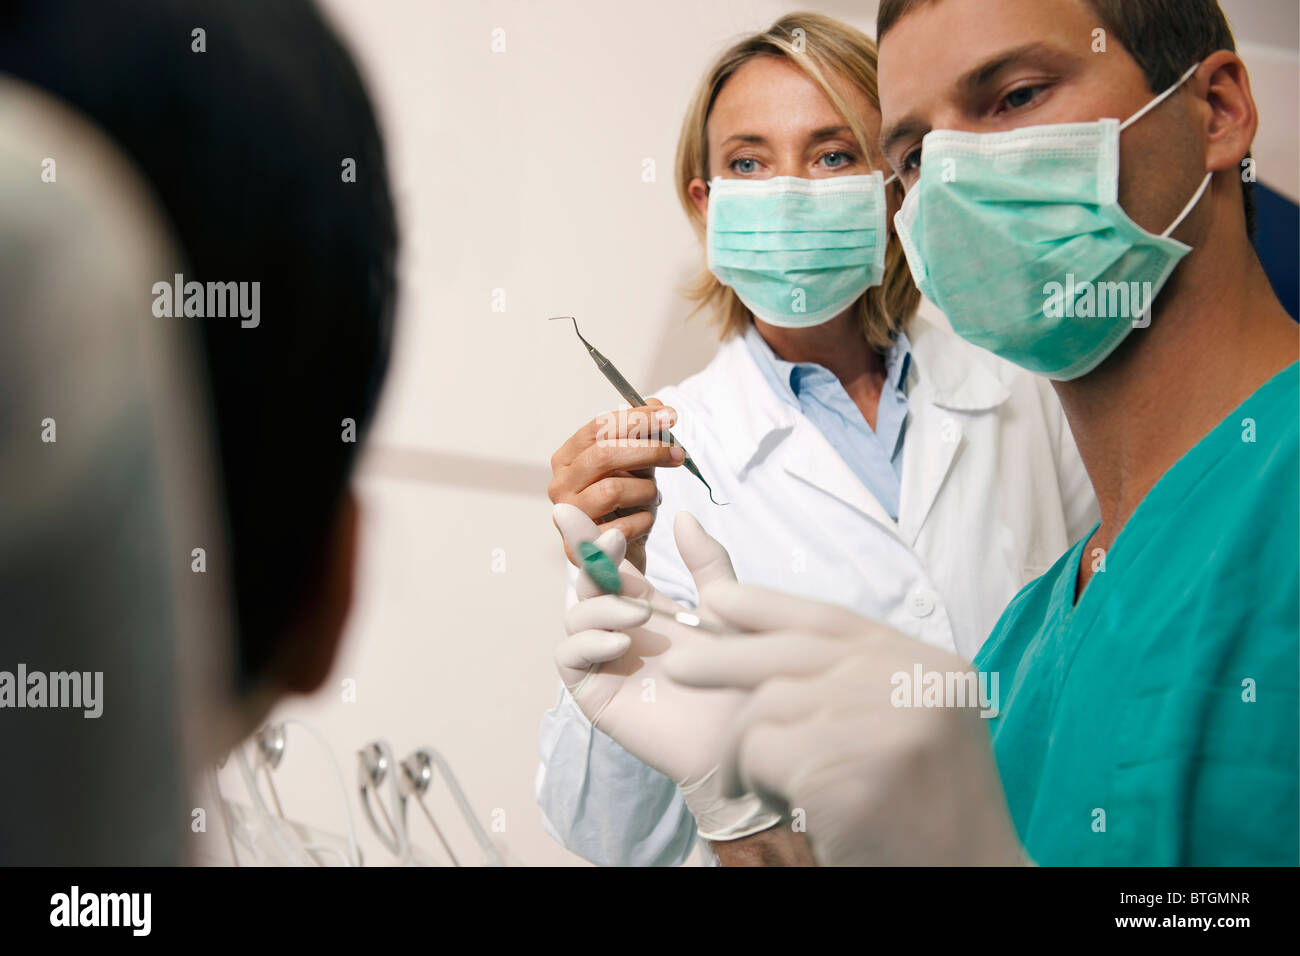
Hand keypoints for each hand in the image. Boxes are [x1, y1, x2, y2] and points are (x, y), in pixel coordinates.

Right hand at [548, 399, 682, 573]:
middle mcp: (560, 485)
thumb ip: (643, 437)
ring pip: (612, 490)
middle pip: (603, 455)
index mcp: (568, 459)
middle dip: (647, 451)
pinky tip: (644, 521)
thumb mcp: (637, 466)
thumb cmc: (626, 506)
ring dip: (646, 491)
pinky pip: (622, 527)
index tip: (670, 416)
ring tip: (653, 497)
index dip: (636, 419)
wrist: (621, 555)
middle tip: (678, 454)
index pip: (598, 428)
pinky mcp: (579, 549)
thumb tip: (656, 404)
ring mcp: (566, 517)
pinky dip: (643, 521)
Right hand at [551, 503, 780, 841]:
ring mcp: (605, 661)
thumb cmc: (741, 674)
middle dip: (587, 557)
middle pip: (585, 583)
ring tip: (639, 614)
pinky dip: (587, 644)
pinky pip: (570, 658)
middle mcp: (619, 629)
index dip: (591, 537)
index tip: (578, 510)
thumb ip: (706, 562)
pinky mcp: (597, 694)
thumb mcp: (727, 606)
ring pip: (575, 617)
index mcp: (645, 606)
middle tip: (609, 544)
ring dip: (600, 606)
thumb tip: (683, 514)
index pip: (609, 564)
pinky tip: (620, 643)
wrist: (745, 734)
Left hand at [664, 582, 1030, 866]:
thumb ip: (854, 679)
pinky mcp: (855, 774)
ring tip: (751, 783)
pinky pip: (763, 754)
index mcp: (932, 667)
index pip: (834, 619)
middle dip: (725, 658)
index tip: (717, 596)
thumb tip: (759, 634)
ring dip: (744, 749)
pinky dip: (755, 781)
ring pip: (769, 705)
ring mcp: (889, 726)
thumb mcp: (907, 725)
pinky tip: (781, 807)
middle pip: (793, 652)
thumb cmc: (923, 814)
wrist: (969, 882)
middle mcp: (916, 685)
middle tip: (677, 669)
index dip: (768, 606)